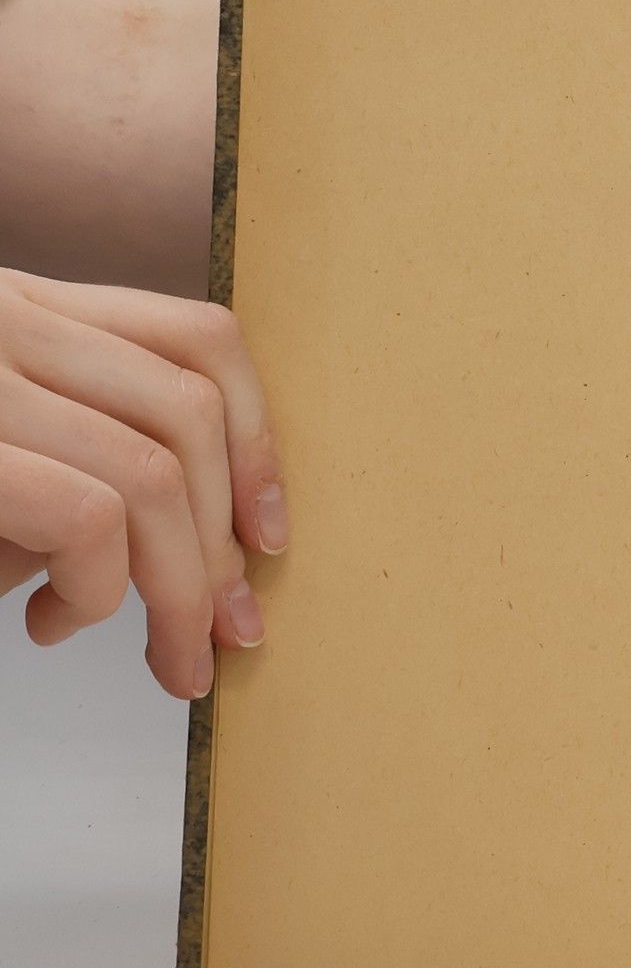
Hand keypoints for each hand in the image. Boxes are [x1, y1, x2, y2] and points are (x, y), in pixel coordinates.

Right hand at [0, 270, 285, 698]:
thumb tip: (196, 556)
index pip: (198, 341)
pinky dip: (102, 588)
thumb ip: (65, 467)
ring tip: (160, 657)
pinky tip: (50, 624)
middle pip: (188, 414)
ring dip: (175, 588)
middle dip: (224, 544)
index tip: (267, 537)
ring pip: (149, 472)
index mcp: (17, 309)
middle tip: (222, 640)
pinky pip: (86, 512)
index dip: (258, 443)